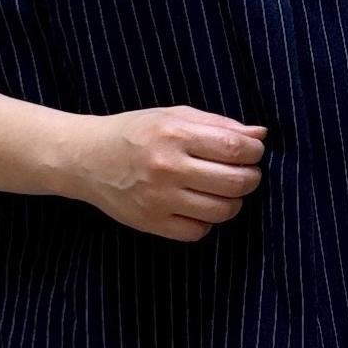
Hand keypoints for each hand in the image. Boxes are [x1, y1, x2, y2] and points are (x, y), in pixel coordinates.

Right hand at [59, 104, 267, 240]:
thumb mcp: (174, 116)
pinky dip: (207, 221)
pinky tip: (199, 206)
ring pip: (221, 211)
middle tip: (245, 174)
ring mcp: (159, 199)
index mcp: (175, 134)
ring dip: (234, 202)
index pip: (235, 148)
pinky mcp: (151, 223)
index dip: (254, 153)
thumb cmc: (135, 132)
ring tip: (224, 191)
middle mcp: (167, 167)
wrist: (87, 158)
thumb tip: (260, 135)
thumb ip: (219, 124)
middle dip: (251, 178)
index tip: (253, 153)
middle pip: (234, 182)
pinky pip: (198, 231)